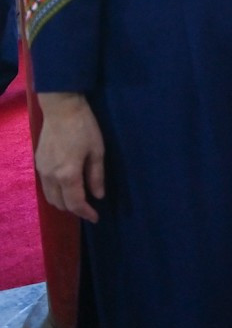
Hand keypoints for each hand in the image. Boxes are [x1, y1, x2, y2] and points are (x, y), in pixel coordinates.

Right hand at [35, 93, 105, 222]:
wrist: (61, 109)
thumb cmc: (84, 128)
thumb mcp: (97, 151)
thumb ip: (96, 176)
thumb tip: (98, 196)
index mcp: (68, 174)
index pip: (75, 203)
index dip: (85, 213)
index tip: (96, 218)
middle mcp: (51, 176)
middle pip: (59, 203)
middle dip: (74, 210)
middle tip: (88, 209)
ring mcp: (42, 170)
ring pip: (49, 197)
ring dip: (63, 202)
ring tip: (78, 200)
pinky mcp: (38, 164)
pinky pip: (45, 187)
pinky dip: (55, 193)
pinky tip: (66, 188)